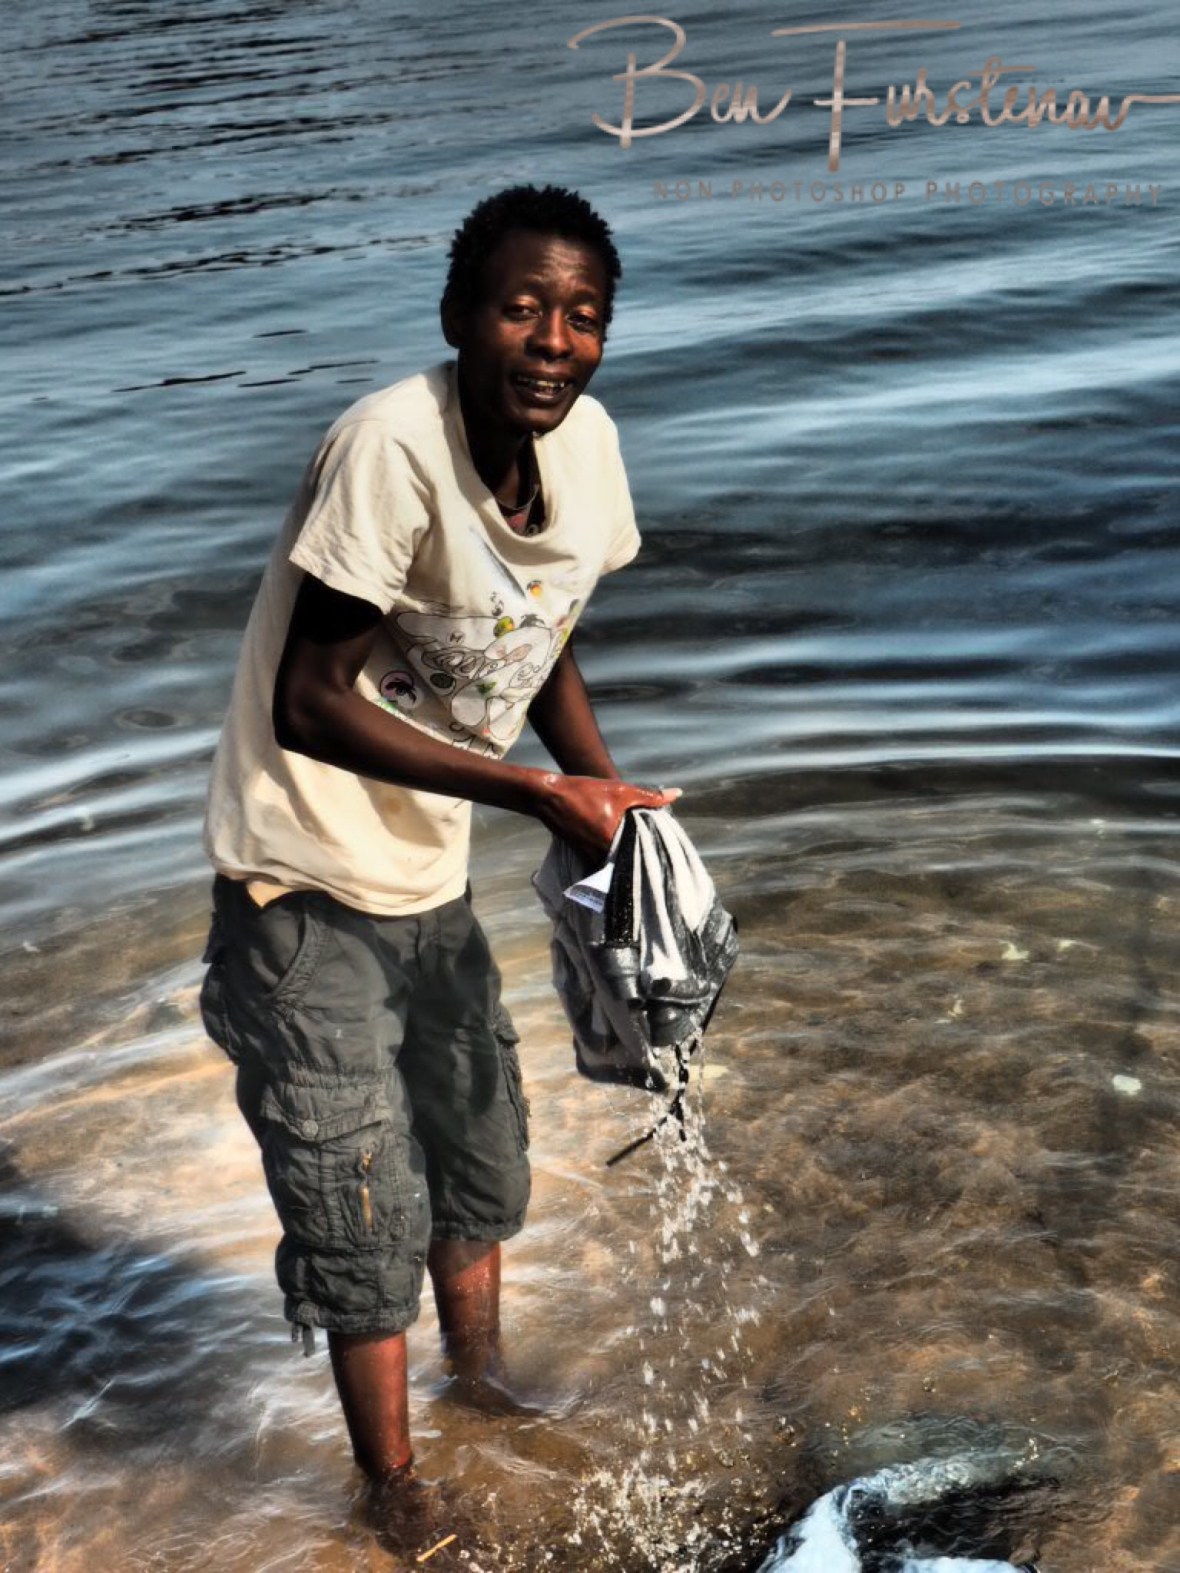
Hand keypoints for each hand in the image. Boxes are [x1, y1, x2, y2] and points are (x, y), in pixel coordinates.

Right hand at [534, 774, 680, 861]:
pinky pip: (603, 861)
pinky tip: (619, 847)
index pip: (640, 857)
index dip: (653, 858)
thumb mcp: (620, 790)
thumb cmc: (585, 792)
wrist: (550, 797)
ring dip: (626, 860)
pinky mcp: (583, 855)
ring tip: (641, 854)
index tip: (665, 859)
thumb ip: (650, 796)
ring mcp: (590, 857)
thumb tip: (677, 793)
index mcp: (613, 841)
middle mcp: (601, 854)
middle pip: (628, 863)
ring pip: (615, 864)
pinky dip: (612, 857)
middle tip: (658, 860)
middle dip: (641, 861)